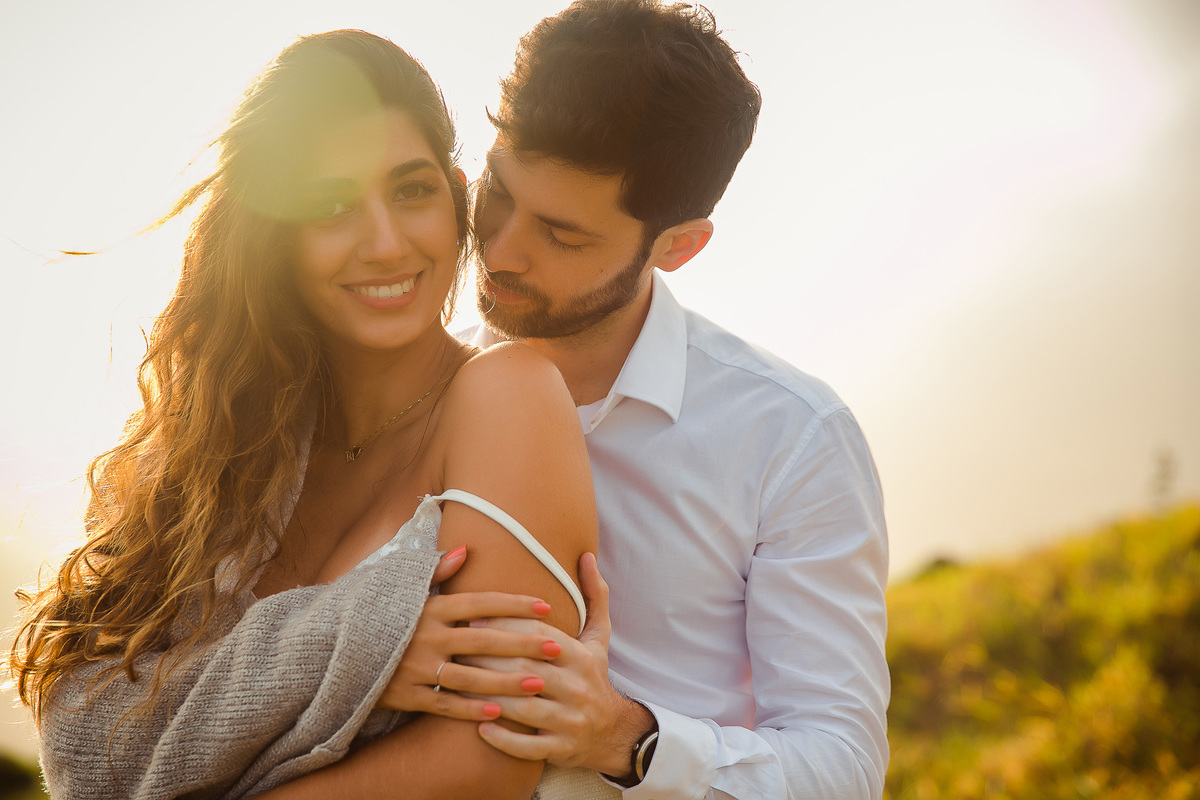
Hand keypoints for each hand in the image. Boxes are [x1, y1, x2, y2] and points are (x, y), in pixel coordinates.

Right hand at [377, 546, 565, 720]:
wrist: (329, 647)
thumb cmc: (373, 613)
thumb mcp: (398, 585)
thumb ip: (435, 569)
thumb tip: (465, 548)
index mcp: (430, 607)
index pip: (481, 603)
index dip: (514, 604)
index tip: (546, 606)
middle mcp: (426, 636)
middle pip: (484, 640)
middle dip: (523, 644)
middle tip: (556, 647)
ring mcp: (415, 668)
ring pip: (470, 677)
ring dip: (506, 682)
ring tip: (539, 684)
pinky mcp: (405, 695)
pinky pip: (444, 704)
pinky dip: (469, 709)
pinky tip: (497, 711)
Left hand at [473, 553, 655, 776]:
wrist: (613, 733)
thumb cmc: (593, 677)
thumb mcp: (599, 637)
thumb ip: (594, 595)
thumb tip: (587, 556)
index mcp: (582, 658)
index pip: (539, 635)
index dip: (506, 625)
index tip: (474, 617)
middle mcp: (578, 688)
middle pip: (526, 669)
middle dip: (488, 658)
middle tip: (456, 649)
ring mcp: (570, 722)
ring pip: (524, 707)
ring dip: (489, 696)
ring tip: (459, 685)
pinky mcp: (562, 750)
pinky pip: (528, 746)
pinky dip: (503, 738)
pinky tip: (480, 726)